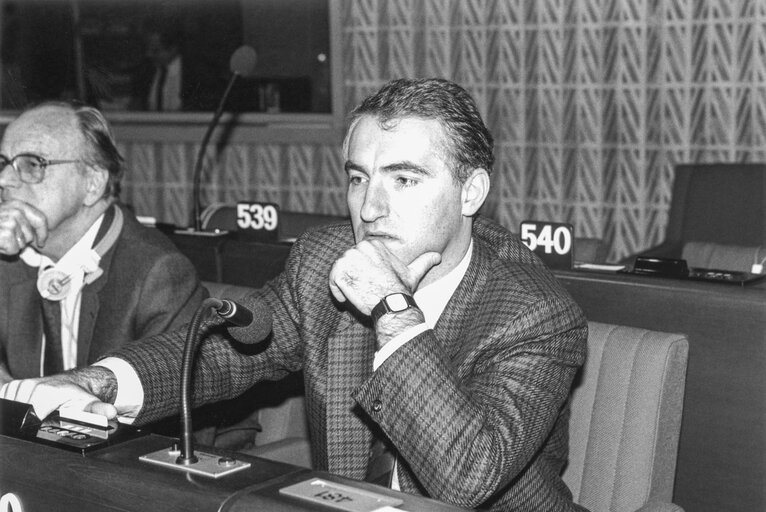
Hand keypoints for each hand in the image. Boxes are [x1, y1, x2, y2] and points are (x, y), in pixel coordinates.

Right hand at [0, 199, 47, 254]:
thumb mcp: (6, 218)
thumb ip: (21, 222)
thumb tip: (39, 238)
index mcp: (17, 205)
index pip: (40, 219)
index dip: (43, 233)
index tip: (41, 242)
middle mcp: (15, 211)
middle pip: (31, 235)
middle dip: (20, 241)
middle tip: (4, 237)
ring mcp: (10, 221)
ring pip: (23, 244)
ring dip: (11, 246)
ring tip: (0, 239)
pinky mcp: (6, 233)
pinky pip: (15, 249)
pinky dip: (6, 251)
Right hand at [0, 367, 117, 420]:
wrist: (73, 383)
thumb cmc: (78, 397)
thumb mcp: (90, 404)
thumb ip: (98, 410)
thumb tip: (110, 413)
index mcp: (47, 392)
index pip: (31, 418)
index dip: (35, 428)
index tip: (41, 431)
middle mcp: (31, 386)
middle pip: (19, 416)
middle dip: (28, 424)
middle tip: (41, 424)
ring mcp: (19, 386)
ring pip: (11, 412)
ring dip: (21, 418)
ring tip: (38, 416)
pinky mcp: (11, 387)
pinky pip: (6, 404)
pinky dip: (13, 411)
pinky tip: (28, 412)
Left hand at [328, 239, 440, 315]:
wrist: (392, 304)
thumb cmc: (401, 290)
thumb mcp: (414, 272)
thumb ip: (424, 261)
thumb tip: (438, 257)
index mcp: (374, 245)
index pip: (358, 256)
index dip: (361, 272)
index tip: (369, 284)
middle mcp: (361, 247)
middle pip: (347, 262)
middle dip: (351, 277)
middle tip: (362, 291)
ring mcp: (350, 259)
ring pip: (338, 270)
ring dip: (343, 285)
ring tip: (355, 296)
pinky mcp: (341, 272)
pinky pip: (332, 280)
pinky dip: (336, 291)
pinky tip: (347, 300)